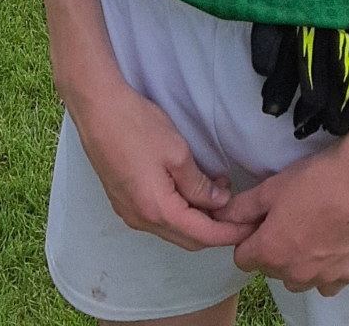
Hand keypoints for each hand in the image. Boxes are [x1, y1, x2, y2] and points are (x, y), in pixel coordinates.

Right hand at [69, 73, 258, 253]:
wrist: (97, 109)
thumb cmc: (135, 126)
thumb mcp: (177, 153)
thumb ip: (199, 185)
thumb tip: (217, 203)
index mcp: (157, 210)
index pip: (203, 236)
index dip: (230, 232)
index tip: (250, 225)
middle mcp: (141, 220)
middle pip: (188, 239)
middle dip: (216, 229)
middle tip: (239, 210)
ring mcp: (130, 212)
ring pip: (173, 229)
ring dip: (198, 218)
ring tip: (219, 192)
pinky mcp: (124, 201)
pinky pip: (159, 218)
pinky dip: (180, 212)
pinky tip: (192, 190)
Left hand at [222, 140, 348, 293]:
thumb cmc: (318, 179)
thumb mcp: (272, 187)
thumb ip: (243, 207)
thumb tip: (222, 216)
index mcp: (271, 252)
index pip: (243, 259)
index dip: (249, 238)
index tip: (261, 223)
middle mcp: (295, 273)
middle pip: (272, 269)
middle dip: (274, 248)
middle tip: (289, 218)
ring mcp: (323, 277)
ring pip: (299, 278)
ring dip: (299, 262)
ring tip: (311, 228)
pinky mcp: (348, 275)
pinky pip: (327, 282)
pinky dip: (326, 269)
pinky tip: (331, 242)